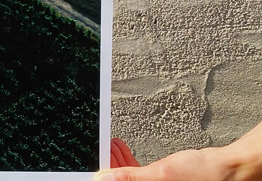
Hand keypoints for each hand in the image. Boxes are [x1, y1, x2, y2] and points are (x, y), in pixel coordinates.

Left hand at [96, 128, 261, 180]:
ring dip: (118, 162)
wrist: (230, 167)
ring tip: (112, 146)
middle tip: (102, 151)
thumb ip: (131, 177)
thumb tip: (103, 178)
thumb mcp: (162, 174)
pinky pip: (140, 174)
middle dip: (110, 167)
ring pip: (130, 178)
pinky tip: (122, 150)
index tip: (94, 168)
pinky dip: (129, 162)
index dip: (105, 177)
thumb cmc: (206, 174)